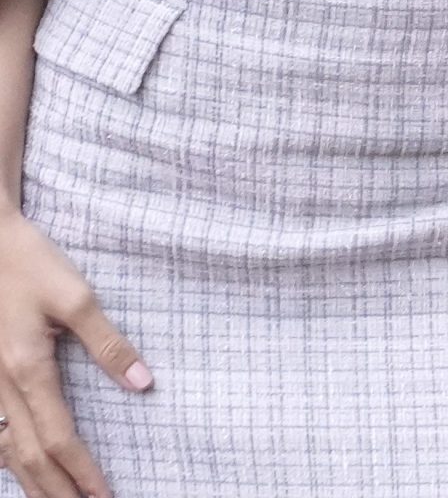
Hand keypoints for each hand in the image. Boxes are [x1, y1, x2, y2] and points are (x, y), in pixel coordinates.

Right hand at [0, 209, 147, 497]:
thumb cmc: (29, 263)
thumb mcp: (76, 296)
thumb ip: (109, 343)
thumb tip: (143, 384)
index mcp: (26, 369)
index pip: (57, 438)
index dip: (81, 472)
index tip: (106, 495)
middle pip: (27, 456)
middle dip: (57, 489)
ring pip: (4, 450)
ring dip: (31, 481)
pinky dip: (8, 458)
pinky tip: (20, 469)